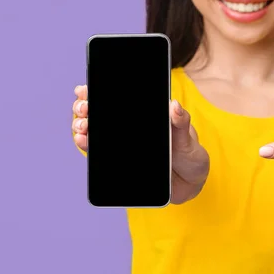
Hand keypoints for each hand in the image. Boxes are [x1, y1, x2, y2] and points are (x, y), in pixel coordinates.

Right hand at [71, 86, 208, 203]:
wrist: (190, 183)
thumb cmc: (190, 156)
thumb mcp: (188, 138)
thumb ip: (181, 123)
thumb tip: (175, 106)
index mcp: (145, 115)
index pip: (117, 99)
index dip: (97, 91)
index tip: (85, 90)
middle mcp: (130, 128)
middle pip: (100, 112)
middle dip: (85, 107)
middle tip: (85, 109)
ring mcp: (123, 145)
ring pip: (95, 131)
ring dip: (82, 126)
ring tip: (83, 127)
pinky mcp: (119, 163)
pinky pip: (99, 154)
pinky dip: (87, 146)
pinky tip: (83, 141)